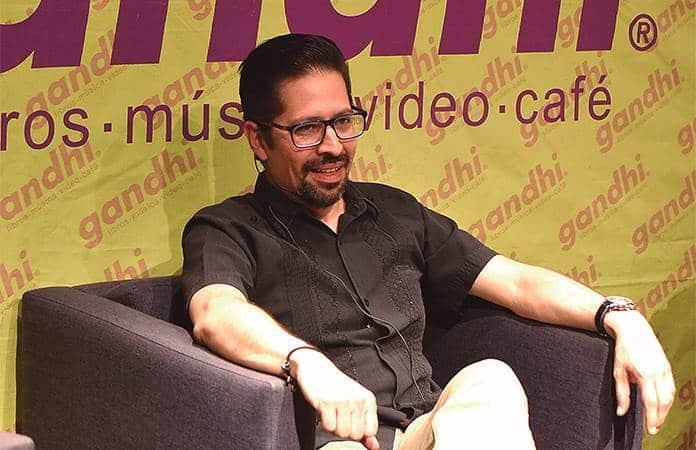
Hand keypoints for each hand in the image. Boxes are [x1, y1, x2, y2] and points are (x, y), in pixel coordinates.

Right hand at [290, 349, 379, 448]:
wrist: (316, 368)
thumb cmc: (337, 386)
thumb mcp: (356, 402)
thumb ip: (366, 424)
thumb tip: (374, 446)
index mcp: (368, 399)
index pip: (371, 430)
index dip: (360, 431)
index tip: (352, 422)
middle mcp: (358, 400)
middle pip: (356, 434)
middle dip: (345, 430)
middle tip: (339, 417)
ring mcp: (343, 401)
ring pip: (342, 433)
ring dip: (334, 428)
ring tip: (332, 414)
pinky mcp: (327, 403)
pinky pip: (329, 427)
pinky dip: (325, 424)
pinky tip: (325, 413)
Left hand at [605, 310, 674, 434]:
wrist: (634, 329)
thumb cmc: (624, 349)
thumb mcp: (618, 371)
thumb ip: (621, 393)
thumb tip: (621, 411)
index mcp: (646, 374)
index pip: (652, 402)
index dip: (652, 418)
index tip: (651, 429)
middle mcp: (659, 373)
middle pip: (664, 402)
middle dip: (660, 417)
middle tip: (654, 428)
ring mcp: (665, 369)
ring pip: (670, 395)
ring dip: (665, 410)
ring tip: (657, 419)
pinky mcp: (667, 367)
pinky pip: (670, 387)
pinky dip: (667, 398)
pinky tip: (662, 404)